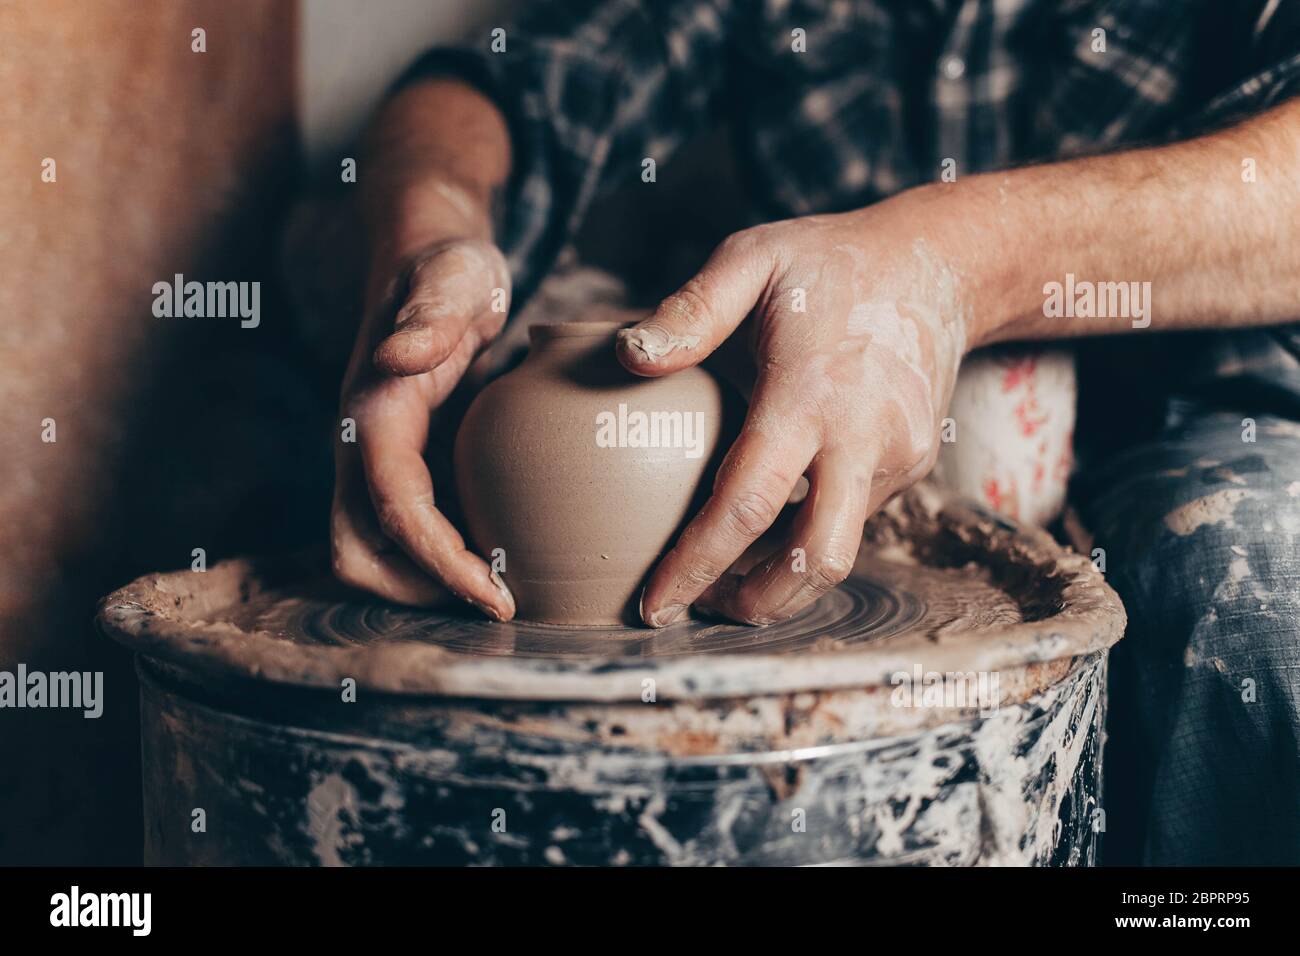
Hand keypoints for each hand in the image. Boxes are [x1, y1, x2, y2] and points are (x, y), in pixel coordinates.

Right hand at [331, 236, 515, 619]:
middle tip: (498, 603)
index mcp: (373, 412)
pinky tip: (502, 554)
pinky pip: (408, 531)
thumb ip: (429, 315)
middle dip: (419, 591)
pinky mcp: (402, 465)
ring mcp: (378, 460)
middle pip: (360, 553)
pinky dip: (443, 557)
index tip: (497, 596)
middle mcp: (362, 445)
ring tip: (503, 591)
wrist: (430, 258)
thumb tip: (397, 358)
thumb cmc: (448, 268)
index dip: (439, 563)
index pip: (394, 511)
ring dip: (429, 583)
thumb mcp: (452, 277)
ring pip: (377, 552)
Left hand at [618, 192, 970, 625]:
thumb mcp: (752, 259)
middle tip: (698, 609)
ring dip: (781, 576)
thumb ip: (691, 310)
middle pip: (814, 560)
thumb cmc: (831, 261)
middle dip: (756, 603)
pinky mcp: (912, 465)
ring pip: (837, 550)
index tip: (653, 605)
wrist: (941, 263)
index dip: (696, 565)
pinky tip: (770, 521)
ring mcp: (897, 458)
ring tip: (723, 574)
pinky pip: (855, 519)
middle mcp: (863, 438)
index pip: (747, 505)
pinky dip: (807, 536)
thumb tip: (628, 356)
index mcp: (810, 394)